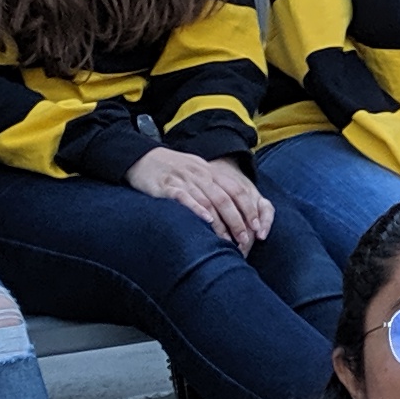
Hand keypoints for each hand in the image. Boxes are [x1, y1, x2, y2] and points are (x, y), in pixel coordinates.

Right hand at [128, 147, 274, 249]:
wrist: (142, 157)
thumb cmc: (173, 169)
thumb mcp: (197, 172)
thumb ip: (214, 186)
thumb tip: (234, 206)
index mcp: (210, 171)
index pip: (237, 190)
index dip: (249, 209)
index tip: (257, 227)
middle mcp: (201, 175)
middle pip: (225, 199)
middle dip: (238, 221)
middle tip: (244, 240)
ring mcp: (184, 180)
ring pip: (208, 201)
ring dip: (220, 223)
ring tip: (228, 240)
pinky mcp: (167, 186)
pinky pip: (184, 197)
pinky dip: (196, 209)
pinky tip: (205, 220)